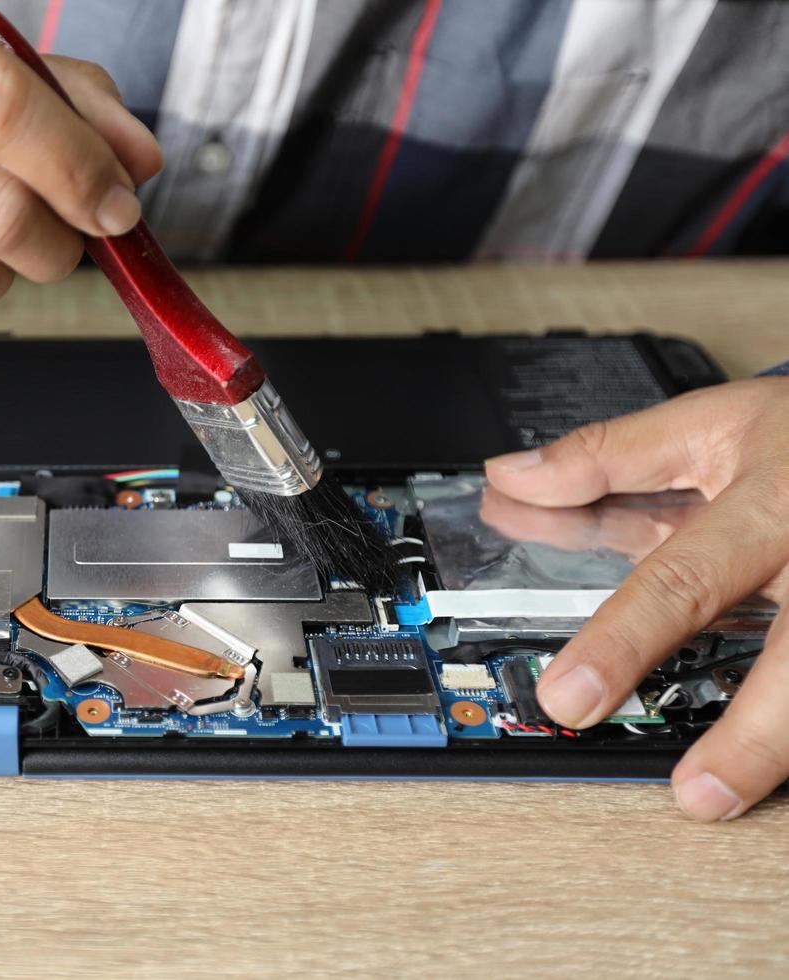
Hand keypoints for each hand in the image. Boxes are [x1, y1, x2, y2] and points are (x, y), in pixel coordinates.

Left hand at [486, 377, 788, 819]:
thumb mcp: (707, 424)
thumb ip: (609, 456)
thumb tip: (512, 478)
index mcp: (766, 504)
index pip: (682, 580)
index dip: (622, 641)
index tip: (569, 698)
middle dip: (750, 735)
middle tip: (693, 795)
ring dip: (782, 744)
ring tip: (729, 801)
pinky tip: (775, 768)